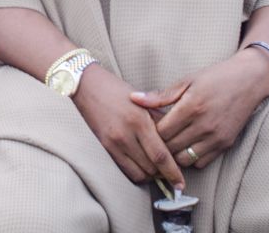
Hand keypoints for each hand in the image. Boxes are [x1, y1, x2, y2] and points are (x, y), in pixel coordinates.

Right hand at [72, 64, 185, 190]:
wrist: (87, 85)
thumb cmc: (117, 90)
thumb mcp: (143, 102)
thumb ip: (161, 122)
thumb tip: (178, 142)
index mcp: (139, 120)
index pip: (161, 155)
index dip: (173, 173)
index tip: (181, 183)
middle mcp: (126, 134)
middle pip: (151, 168)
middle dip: (164, 173)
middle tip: (171, 171)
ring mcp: (113, 142)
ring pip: (139, 173)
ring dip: (150, 175)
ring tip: (157, 169)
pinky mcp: (105, 146)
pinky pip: (125, 170)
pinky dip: (137, 173)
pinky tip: (142, 167)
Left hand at [129, 49, 268, 168]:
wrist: (249, 81)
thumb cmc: (214, 78)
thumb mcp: (186, 81)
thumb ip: (160, 95)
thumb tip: (134, 99)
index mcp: (191, 107)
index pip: (161, 132)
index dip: (150, 131)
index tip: (146, 126)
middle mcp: (204, 126)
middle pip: (170, 148)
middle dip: (159, 144)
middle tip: (153, 137)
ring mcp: (216, 138)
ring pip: (184, 159)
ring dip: (174, 154)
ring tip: (169, 142)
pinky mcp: (226, 145)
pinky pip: (201, 162)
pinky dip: (190, 158)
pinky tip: (185, 145)